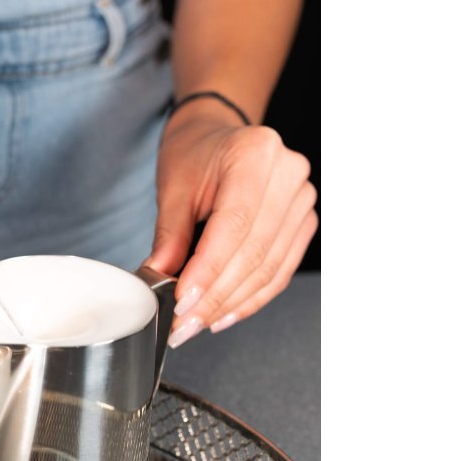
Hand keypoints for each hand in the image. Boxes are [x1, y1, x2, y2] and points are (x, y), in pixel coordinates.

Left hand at [144, 102, 317, 347]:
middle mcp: (288, 174)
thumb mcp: (173, 188)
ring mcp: (302, 199)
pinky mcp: (303, 222)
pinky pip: (280, 270)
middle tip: (183, 325)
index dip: (209, 271)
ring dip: (232, 304)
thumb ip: (169, 236)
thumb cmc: (194, 155)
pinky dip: (251, 298)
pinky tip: (224, 315)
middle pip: (254, 252)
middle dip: (215, 296)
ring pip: (269, 268)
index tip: (181, 303)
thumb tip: (157, 280)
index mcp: (254, 154)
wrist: (217, 136)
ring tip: (198, 325)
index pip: (234, 225)